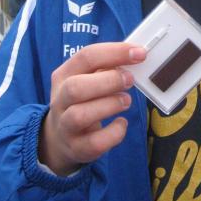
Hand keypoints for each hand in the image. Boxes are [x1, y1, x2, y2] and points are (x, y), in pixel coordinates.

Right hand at [39, 42, 146, 175]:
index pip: (86, 57)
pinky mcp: (77, 148)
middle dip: (108, 81)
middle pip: (75, 87)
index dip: (115, 53)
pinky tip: (121, 123)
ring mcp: (66, 126)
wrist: (60, 138)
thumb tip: (135, 57)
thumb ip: (107, 68)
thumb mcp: (87, 80)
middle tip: (130, 79)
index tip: (140, 53)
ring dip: (109, 105)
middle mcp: (60, 100)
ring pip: (80, 115)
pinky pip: (95, 143)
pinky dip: (114, 133)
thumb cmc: (82, 101)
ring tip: (126, 100)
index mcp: (64, 75)